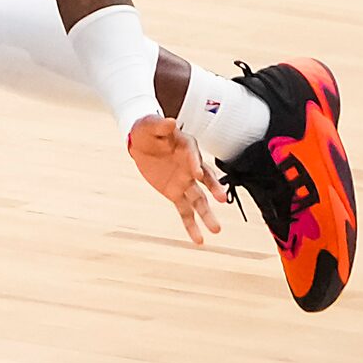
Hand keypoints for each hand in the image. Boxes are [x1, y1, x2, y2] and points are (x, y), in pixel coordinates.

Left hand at [128, 115, 224, 244]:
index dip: (195, 163)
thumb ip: (161, 126)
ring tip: (217, 230)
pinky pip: (184, 211)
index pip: (194, 155)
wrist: (141, 142)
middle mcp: (192, 167)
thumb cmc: (149, 130)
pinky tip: (199, 240)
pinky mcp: (175, 193)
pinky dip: (190, 225)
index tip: (197, 174)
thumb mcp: (151, 125)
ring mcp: (185, 182)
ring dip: (207, 214)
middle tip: (222, 199)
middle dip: (213, 189)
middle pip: (205, 180)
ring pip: (199, 200)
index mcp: (188, 148)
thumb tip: (169, 122)